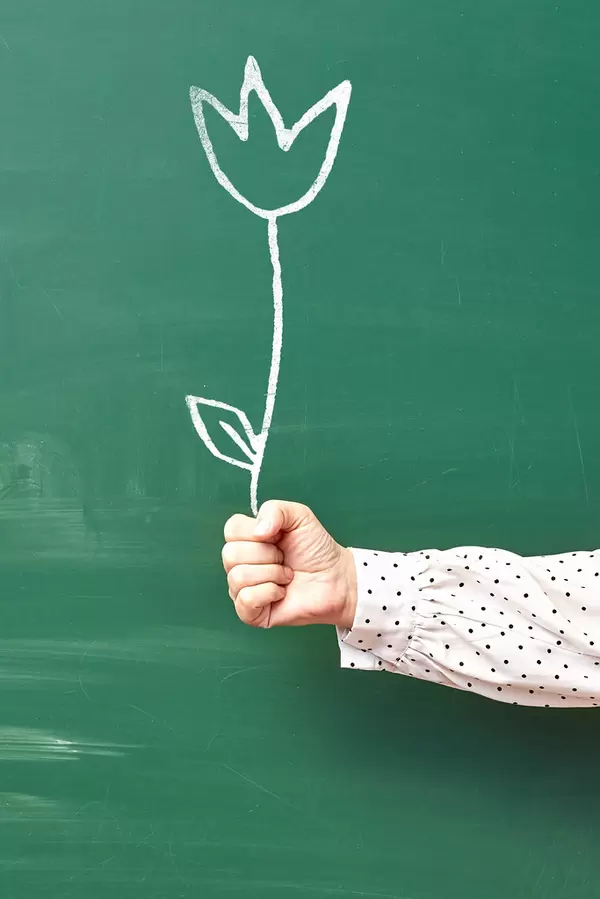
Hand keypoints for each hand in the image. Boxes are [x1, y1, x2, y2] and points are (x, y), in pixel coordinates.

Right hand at [222, 500, 356, 629]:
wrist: (336, 578)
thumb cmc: (317, 549)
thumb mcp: (299, 516)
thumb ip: (275, 510)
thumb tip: (257, 532)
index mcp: (247, 539)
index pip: (230, 529)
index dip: (256, 531)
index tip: (277, 537)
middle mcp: (240, 564)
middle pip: (230, 554)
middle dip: (267, 555)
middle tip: (284, 559)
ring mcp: (243, 589)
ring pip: (237, 576)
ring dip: (271, 574)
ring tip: (287, 576)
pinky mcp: (251, 613)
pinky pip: (245, 599)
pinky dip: (268, 593)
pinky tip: (282, 592)